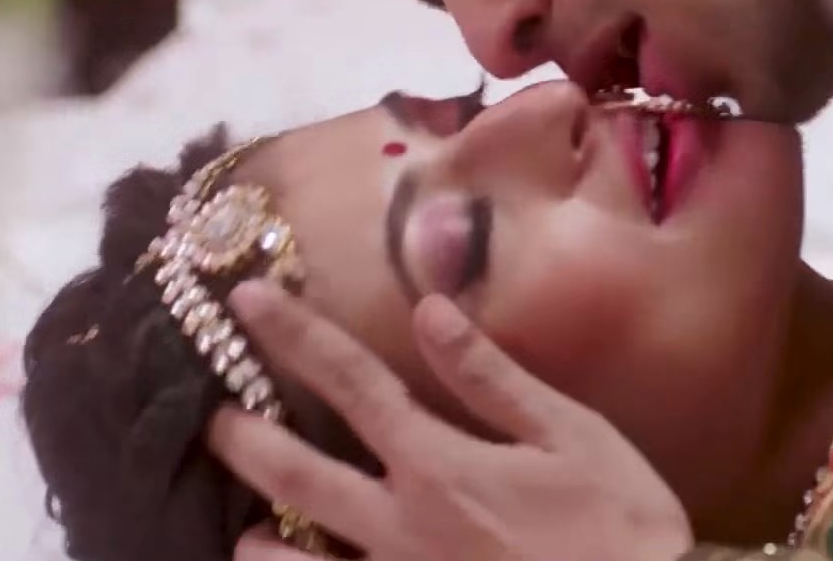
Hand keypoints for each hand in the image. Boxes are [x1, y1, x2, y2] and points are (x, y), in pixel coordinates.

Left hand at [211, 282, 691, 560]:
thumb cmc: (621, 527)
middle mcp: (401, 527)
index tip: (248, 298)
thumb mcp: (572, 436)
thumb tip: (429, 310)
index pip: (350, 383)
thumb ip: (491, 379)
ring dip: (260, 547)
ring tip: (243, 534)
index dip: (294, 335)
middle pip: (297, 477)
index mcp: (439, 465)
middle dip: (246, 441)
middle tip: (211, 418)